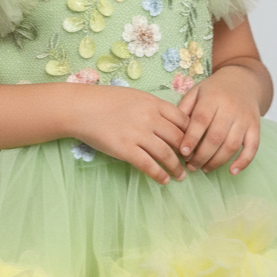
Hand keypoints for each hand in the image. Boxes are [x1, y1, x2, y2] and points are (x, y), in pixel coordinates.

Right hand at [71, 87, 188, 184]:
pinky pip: (148, 165)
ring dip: (177, 168)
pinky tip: (164, 180)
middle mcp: (150, 118)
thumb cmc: (106, 100)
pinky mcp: (125, 149)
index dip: (192, 134)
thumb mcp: (135, 96)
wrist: (81, 107)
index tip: (195, 144)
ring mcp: (138, 134)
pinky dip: (159, 175)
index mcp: (154, 103)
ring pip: (167, 154)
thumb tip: (169, 121)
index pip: (183, 120)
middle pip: (179, 138)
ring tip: (181, 176)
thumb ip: (153, 107)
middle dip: (188, 153)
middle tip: (192, 162)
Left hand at [176, 65, 262, 174]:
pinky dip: (243, 161)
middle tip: (190, 166)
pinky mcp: (255, 127)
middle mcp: (230, 108)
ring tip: (204, 169)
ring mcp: (244, 118)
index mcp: (212, 98)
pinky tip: (232, 171)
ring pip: (232, 145)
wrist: (242, 80)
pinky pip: (252, 147)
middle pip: (216, 137)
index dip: (191, 138)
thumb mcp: (196, 92)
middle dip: (201, 156)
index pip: (201, 120)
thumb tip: (172, 131)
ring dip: (217, 162)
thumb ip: (184, 109)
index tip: (182, 153)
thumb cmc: (214, 90)